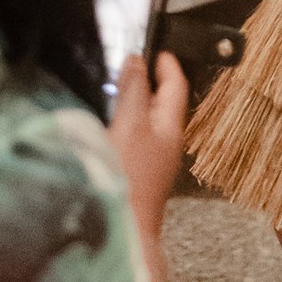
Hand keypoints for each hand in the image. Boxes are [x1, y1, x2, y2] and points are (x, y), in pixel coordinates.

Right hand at [108, 52, 187, 236]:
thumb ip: (134, 91)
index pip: (176, 85)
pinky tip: (105, 127)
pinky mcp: (135, 176)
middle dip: (148, 82)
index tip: (155, 47)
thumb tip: (137, 59)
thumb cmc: (128, 179)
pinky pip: (132, 140)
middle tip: (129, 63)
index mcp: (171, 127)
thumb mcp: (131, 125)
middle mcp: (166, 144)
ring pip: (146, 122)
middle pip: (161, 103)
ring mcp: (151, 162)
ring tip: (114, 89)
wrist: (122, 234)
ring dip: (133, 103)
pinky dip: (123, 125)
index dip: (166, 63)